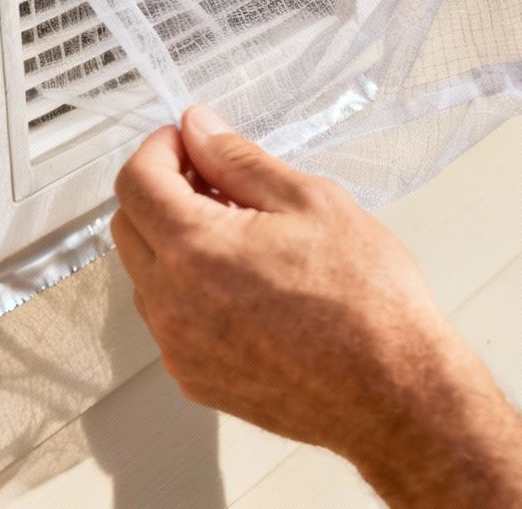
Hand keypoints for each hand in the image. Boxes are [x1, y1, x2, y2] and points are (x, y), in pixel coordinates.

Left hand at [110, 107, 521, 499]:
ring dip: (176, 244)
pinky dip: (193, 293)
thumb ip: (239, 160)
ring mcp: (180, 349)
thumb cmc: (366, 300)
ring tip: (245, 238)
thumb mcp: (310, 201)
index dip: (159, 148)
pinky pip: (172, 322)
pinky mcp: (196, 380)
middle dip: (161, 192)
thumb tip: (200, 130)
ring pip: (148, 276)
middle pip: (128, 228)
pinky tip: (249, 286)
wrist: (392, 390)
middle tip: (218, 182)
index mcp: (194, 249)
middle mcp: (171, 304)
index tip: (187, 142)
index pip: (135, 181)